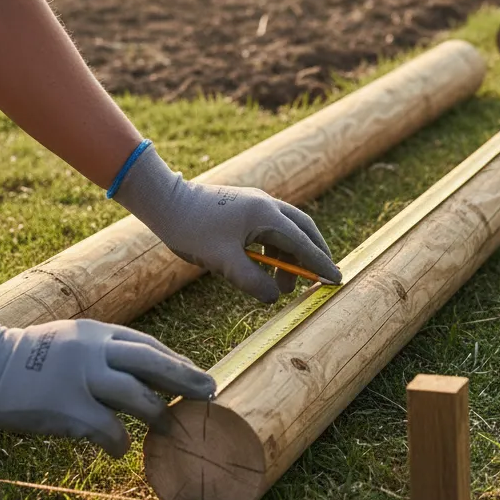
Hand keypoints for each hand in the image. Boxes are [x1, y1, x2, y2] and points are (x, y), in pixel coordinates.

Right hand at [0, 303, 215, 457]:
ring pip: (134, 395)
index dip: (178, 362)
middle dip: (186, 378)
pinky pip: (104, 428)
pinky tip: (121, 450)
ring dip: (158, 413)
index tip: (200, 374)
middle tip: (211, 392)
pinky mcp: (64, 406)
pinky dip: (118, 442)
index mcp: (99, 332)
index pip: (150, 345)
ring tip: (172, 427)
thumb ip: (107, 351)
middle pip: (153, 362)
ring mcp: (79, 377)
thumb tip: (147, 374)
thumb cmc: (33, 356)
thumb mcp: (74, 339)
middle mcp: (94, 350)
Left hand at [114, 143, 340, 303]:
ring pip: (286, 232)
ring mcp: (257, 204)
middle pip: (303, 230)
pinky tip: (264, 269)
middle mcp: (267, 205)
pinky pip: (271, 230)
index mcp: (266, 215)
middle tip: (322, 278)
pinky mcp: (246, 208)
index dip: (320, 263)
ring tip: (283, 287)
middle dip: (315, 255)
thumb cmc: (191, 229)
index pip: (302, 242)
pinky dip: (275, 251)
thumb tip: (275, 297)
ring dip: (290, 258)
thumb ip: (252, 280)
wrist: (164, 202)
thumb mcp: (222, 262)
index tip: (336, 279)